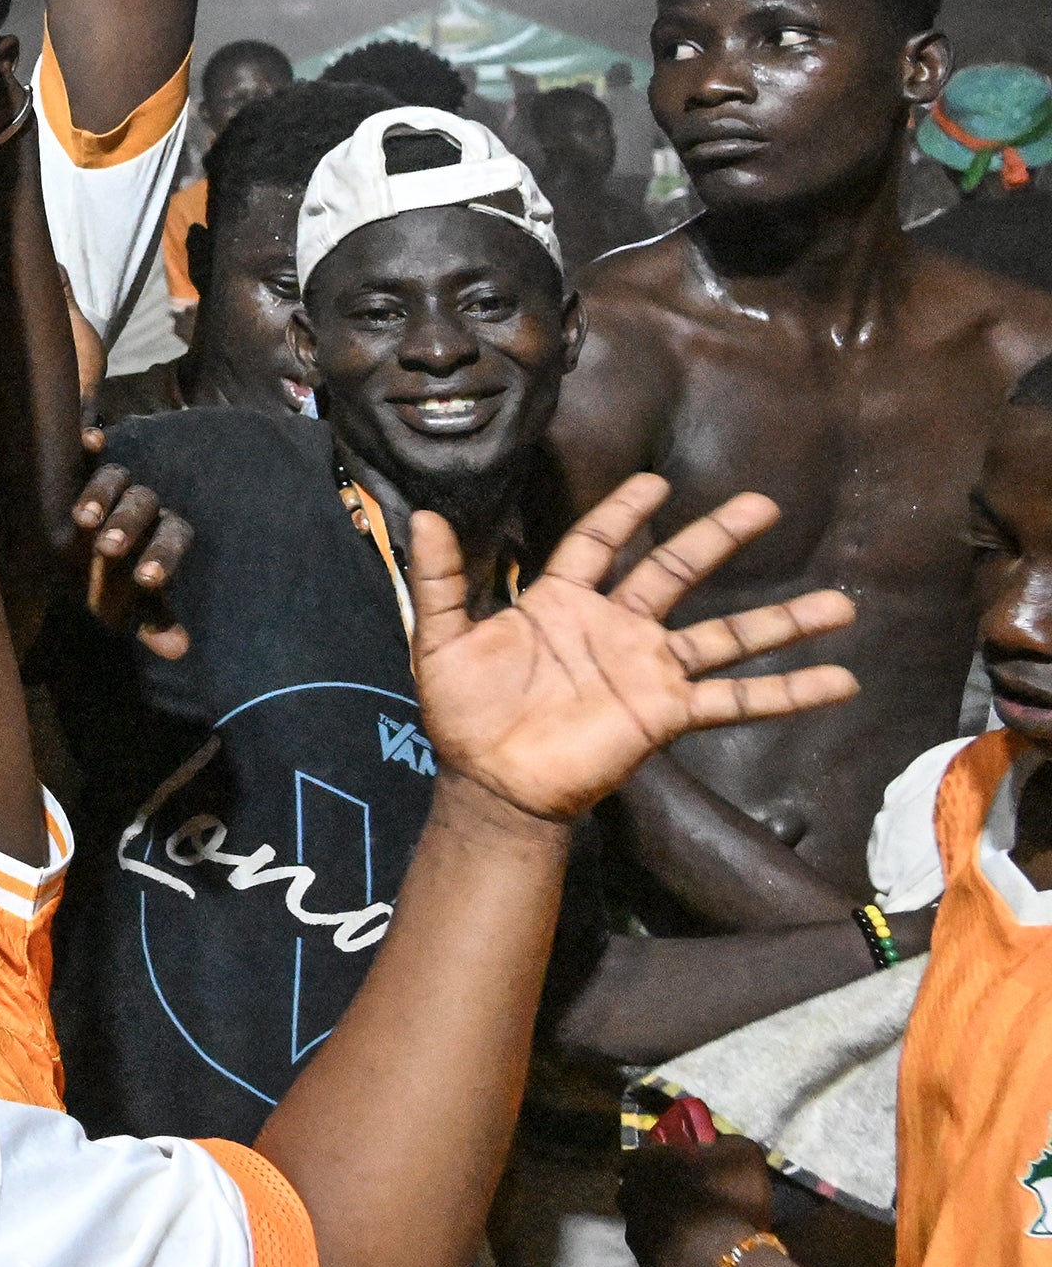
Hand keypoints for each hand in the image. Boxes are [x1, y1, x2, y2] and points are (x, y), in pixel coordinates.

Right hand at [69, 445, 194, 658]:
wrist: (74, 567)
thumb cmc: (109, 589)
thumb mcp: (129, 611)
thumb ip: (152, 624)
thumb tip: (179, 650)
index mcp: (162, 535)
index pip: (172, 537)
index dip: (162, 556)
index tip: (146, 580)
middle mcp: (141, 506)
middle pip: (142, 505)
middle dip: (126, 525)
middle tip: (107, 549)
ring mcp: (112, 488)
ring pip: (115, 478)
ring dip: (101, 495)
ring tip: (81, 519)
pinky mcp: (79, 475)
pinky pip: (86, 457)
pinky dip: (89, 445)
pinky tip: (89, 438)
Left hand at [408, 476, 857, 827]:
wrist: (490, 782)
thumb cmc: (464, 712)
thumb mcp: (442, 639)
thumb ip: (440, 578)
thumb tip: (424, 515)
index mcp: (562, 603)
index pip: (599, 544)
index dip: (623, 513)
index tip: (654, 484)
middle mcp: (615, 629)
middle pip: (677, 572)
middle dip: (718, 538)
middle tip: (766, 505)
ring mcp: (648, 670)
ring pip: (726, 635)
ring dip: (783, 622)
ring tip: (842, 604)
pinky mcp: (667, 713)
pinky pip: (736, 700)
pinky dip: (789, 692)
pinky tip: (839, 681)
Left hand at [621, 1132, 782, 1266]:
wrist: (726, 1266)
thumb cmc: (730, 1201)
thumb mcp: (742, 1155)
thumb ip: (723, 1144)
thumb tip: (715, 1145)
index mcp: (644, 1166)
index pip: (635, 1158)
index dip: (655, 1162)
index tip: (675, 1169)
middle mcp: (629, 1200)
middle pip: (636, 1193)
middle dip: (656, 1196)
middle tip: (689, 1203)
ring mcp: (636, 1241)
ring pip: (647, 1230)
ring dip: (667, 1230)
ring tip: (700, 1237)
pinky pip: (665, 1264)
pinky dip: (680, 1262)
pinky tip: (703, 1265)